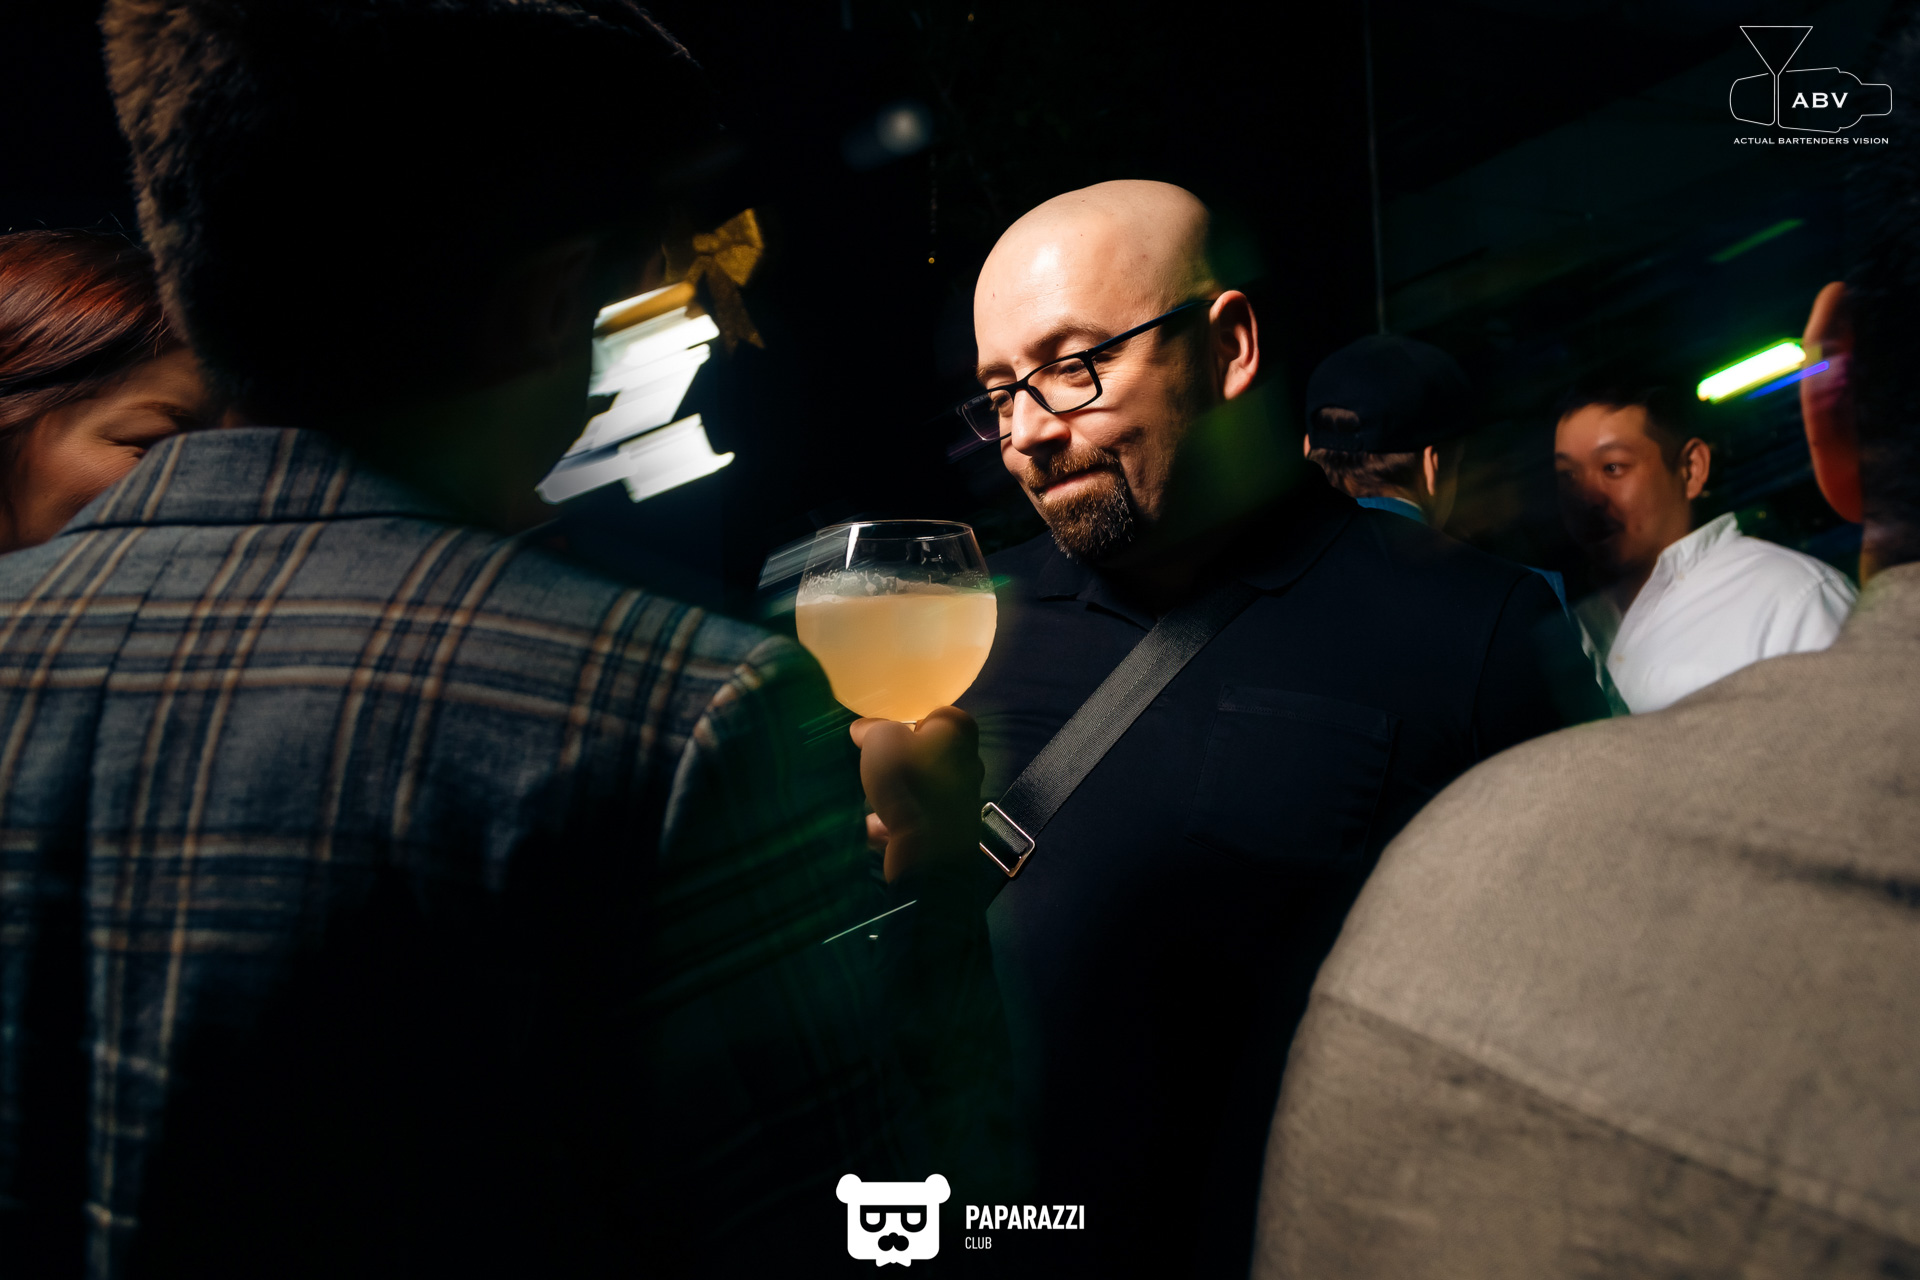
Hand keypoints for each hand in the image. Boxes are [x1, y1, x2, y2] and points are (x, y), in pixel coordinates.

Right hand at [849, 707, 983, 886]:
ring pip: (915, 787)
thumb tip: (864, 730)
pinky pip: (914, 817)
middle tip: (872, 769)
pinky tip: (877, 828)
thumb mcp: (881, 739)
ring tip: (871, 803)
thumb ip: (872, 728)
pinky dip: (894, 823)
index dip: (900, 723)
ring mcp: (959, 797)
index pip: (929, 715)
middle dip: (894, 763)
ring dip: (891, 796)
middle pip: (920, 753)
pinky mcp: (948, 827)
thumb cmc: (909, 781)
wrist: (928, 850)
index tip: (878, 737)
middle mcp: (967, 761)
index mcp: (958, 730)